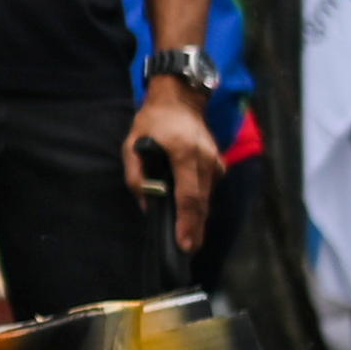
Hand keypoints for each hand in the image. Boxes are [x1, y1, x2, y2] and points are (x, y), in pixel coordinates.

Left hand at [128, 74, 224, 253]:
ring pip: (207, 197)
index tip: (185, 243)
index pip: (188, 196)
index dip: (187, 222)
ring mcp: (215, 161)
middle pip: (202, 202)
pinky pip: (208, 188)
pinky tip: (192, 217)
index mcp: (184, 154)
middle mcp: (204, 159)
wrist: (180, 98)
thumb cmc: (153, 120)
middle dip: (195, 229)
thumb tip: (146, 203)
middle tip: (189, 251)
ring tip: (190, 240)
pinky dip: (200, 203)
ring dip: (198, 218)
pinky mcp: (218, 163)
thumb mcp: (132, 144)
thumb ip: (135, 175)